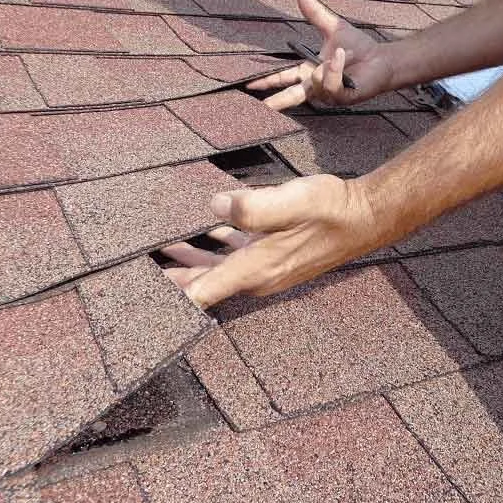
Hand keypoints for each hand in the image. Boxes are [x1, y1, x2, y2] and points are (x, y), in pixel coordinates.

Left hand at [162, 175, 381, 308]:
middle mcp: (256, 276)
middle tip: (136, 275)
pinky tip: (202, 235)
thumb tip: (214, 203)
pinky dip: (212, 250)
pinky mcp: (272, 256)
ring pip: (215, 270)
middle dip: (170, 280)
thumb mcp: (293, 201)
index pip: (202, 294)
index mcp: (255, 269)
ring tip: (159, 253)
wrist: (367, 216)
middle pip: (202, 285)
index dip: (170, 298)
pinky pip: (232, 258)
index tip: (142, 301)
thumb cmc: (333, 209)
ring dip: (188, 263)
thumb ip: (252, 206)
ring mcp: (265, 268)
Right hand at [247, 0, 394, 109]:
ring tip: (342, 52)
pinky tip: (342, 56)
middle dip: (278, 101)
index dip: (267, 81)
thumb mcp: (333, 27)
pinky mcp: (343, 97)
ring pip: (316, 85)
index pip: (284, 77)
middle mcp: (316, 86)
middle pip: (292, 96)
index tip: (249, 84)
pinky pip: (332, 85)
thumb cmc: (359, 48)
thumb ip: (315, 14)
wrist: (381, 58)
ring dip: (327, 67)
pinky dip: (335, 69)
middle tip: (264, 106)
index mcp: (309, 72)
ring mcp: (329, 94)